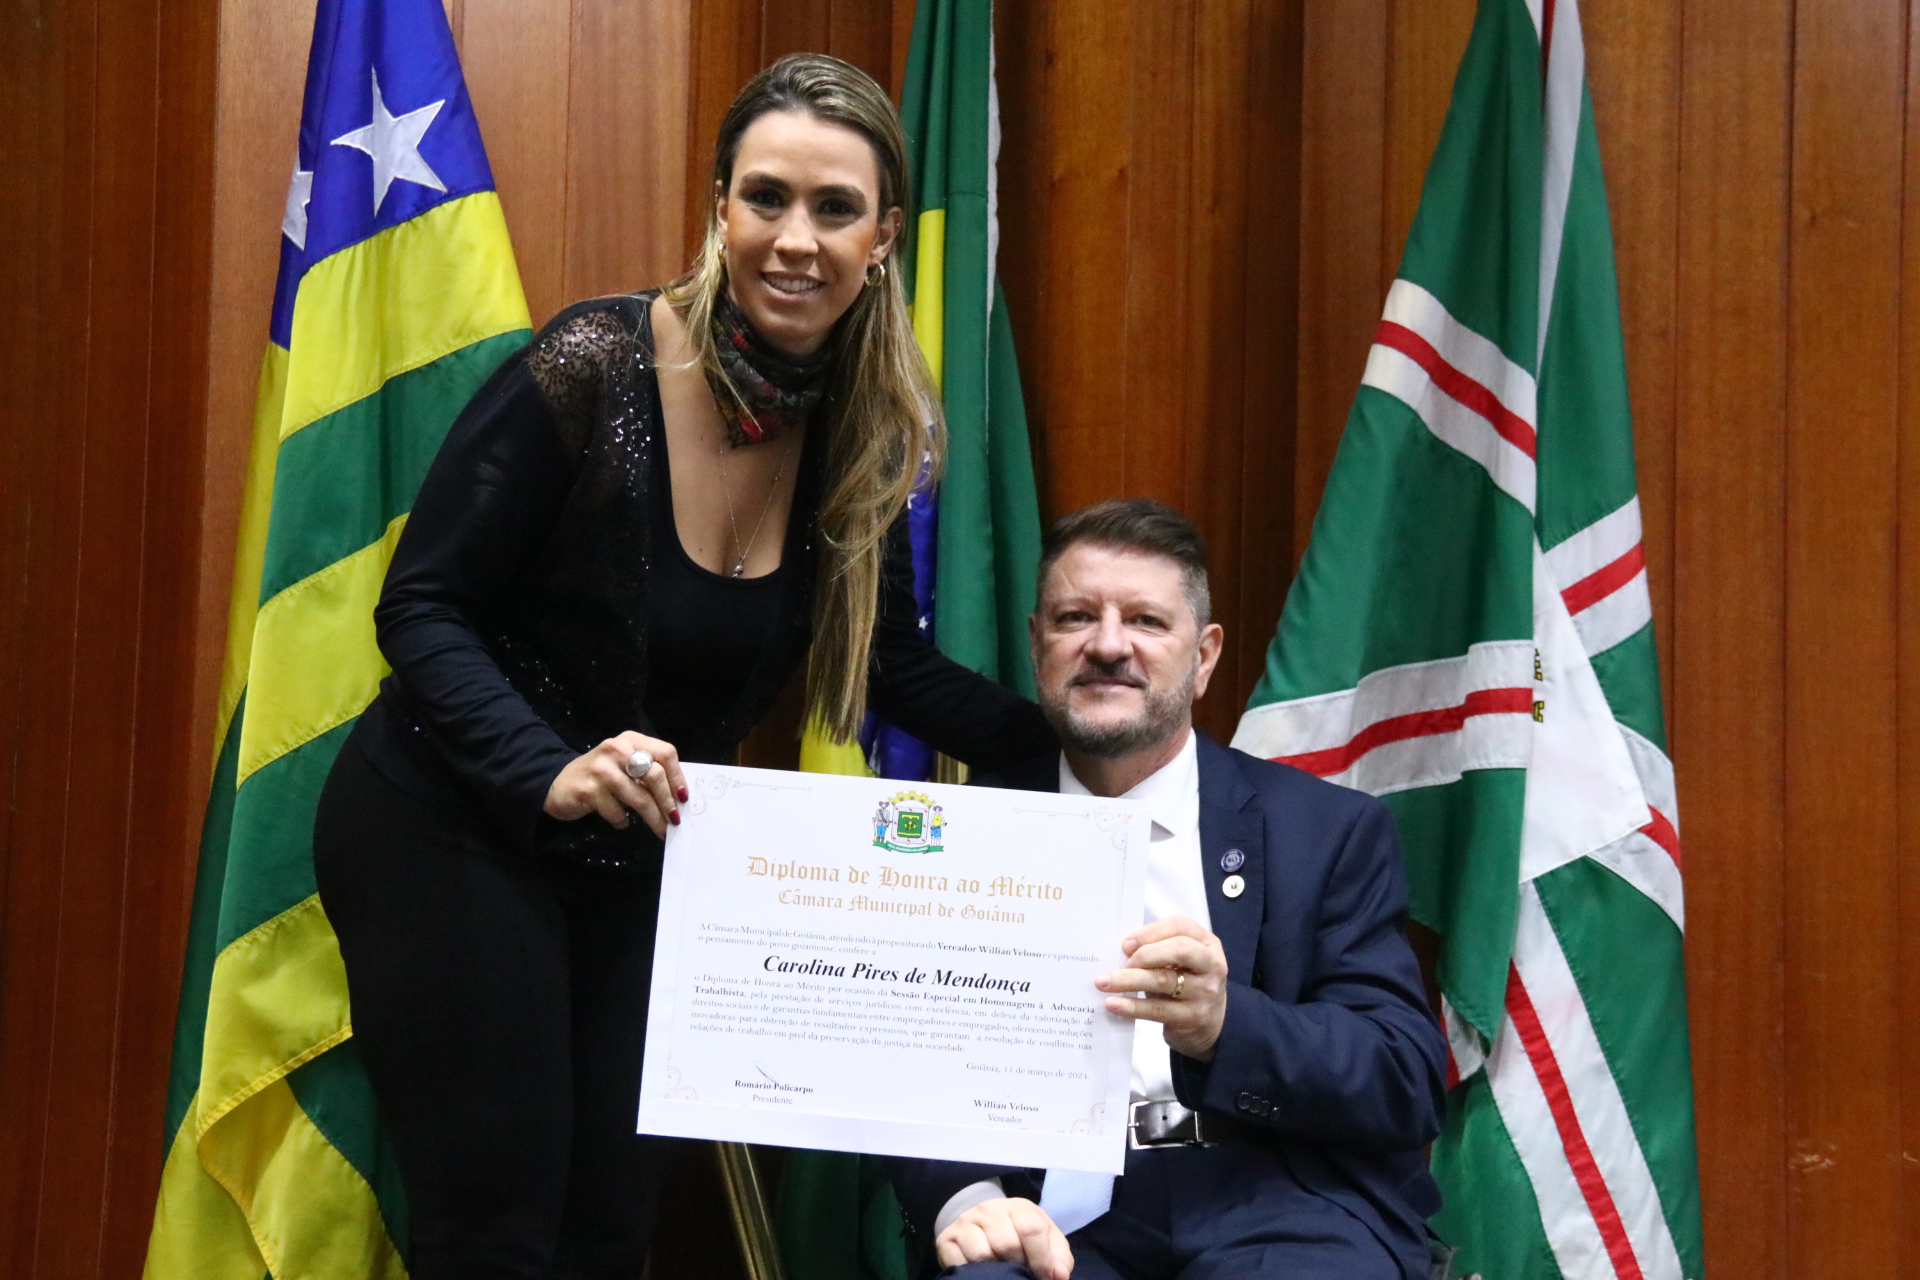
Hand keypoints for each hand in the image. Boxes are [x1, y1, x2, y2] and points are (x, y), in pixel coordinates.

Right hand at [543, 732, 687, 836]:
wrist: (559, 784)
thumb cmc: (600, 776)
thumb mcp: (624, 764)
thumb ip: (647, 772)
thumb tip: (679, 796)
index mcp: (631, 740)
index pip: (666, 753)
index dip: (678, 776)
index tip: (684, 798)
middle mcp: (617, 749)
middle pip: (655, 775)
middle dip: (668, 801)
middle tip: (675, 820)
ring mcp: (602, 769)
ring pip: (639, 797)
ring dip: (653, 818)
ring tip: (660, 830)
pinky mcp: (589, 789)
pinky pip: (617, 811)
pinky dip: (623, 821)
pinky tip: (623, 822)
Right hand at [935, 1197, 1072, 1279]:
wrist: (983, 1230)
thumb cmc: (1020, 1238)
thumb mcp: (1047, 1243)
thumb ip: (1059, 1258)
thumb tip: (1058, 1275)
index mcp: (1018, 1207)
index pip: (1031, 1228)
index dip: (1041, 1258)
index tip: (1044, 1276)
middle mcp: (989, 1209)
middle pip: (1007, 1243)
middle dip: (1017, 1264)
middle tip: (1019, 1271)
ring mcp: (966, 1222)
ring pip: (983, 1254)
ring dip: (995, 1269)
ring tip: (1000, 1269)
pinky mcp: (947, 1238)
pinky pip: (960, 1262)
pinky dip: (972, 1272)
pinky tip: (980, 1270)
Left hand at [1096, 915, 1228, 1060]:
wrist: (1211, 1024)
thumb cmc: (1187, 983)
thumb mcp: (1182, 962)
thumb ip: (1160, 949)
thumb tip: (1123, 949)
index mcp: (1207, 944)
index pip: (1180, 926)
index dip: (1151, 932)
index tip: (1126, 943)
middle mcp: (1211, 965)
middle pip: (1179, 949)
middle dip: (1145, 954)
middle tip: (1123, 962)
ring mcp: (1204, 992)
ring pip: (1164, 980)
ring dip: (1128, 980)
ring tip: (1103, 981)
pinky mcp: (1192, 1017)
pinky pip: (1157, 1009)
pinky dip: (1132, 1006)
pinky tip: (1113, 1004)